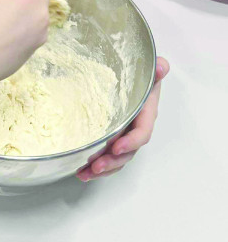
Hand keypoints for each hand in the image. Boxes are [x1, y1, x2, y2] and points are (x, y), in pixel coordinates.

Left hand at [76, 56, 169, 180]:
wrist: (133, 75)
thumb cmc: (140, 73)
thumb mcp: (149, 68)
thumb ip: (158, 68)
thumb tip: (160, 68)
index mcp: (146, 114)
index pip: (142, 133)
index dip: (131, 142)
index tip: (116, 147)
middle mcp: (136, 128)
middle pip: (128, 152)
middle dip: (113, 162)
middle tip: (96, 165)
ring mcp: (124, 135)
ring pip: (117, 159)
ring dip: (102, 169)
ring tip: (85, 174)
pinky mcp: (113, 137)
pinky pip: (108, 156)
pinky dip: (96, 166)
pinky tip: (81, 170)